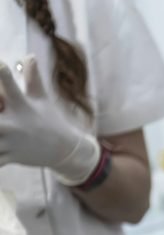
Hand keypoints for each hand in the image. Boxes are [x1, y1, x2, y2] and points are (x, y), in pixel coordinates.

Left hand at [0, 56, 99, 183]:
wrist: (65, 150)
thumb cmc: (49, 120)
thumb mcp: (42, 99)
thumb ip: (32, 77)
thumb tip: (29, 56)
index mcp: (21, 105)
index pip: (9, 83)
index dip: (1, 71)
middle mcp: (15, 122)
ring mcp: (12, 141)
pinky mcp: (11, 156)